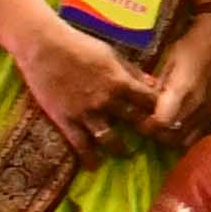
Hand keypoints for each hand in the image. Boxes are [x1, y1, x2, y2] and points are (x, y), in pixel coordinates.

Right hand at [7, 13, 160, 149]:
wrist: (43, 47)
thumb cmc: (79, 45)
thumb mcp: (111, 54)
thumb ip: (132, 72)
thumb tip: (154, 84)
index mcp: (121, 82)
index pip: (150, 102)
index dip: (161, 111)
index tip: (167, 120)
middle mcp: (107, 100)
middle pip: (135, 122)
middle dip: (148, 134)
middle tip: (154, 143)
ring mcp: (86, 112)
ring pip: (109, 138)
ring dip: (119, 149)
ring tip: (124, 155)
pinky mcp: (66, 119)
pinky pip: (80, 144)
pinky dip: (88, 157)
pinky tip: (94, 166)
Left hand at [147, 9, 210, 141]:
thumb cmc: (190, 44)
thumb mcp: (167, 59)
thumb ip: (155, 85)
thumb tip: (140, 105)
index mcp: (182, 89)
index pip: (161, 121)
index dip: (146, 125)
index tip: (137, 119)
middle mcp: (196, 104)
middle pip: (171, 136)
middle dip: (154, 134)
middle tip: (144, 123)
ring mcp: (206, 111)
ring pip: (183, 140)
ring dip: (168, 138)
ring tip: (158, 127)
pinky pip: (198, 137)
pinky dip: (184, 138)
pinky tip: (175, 130)